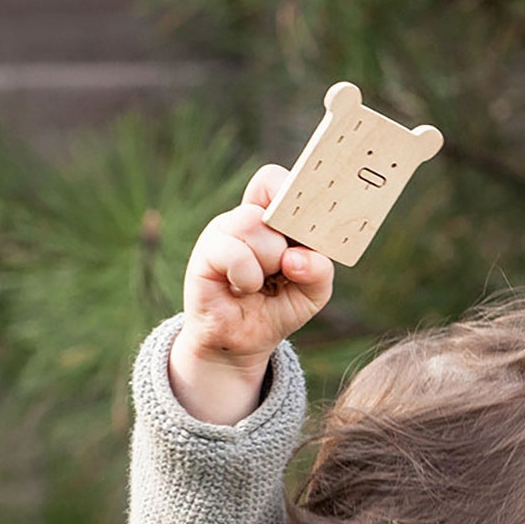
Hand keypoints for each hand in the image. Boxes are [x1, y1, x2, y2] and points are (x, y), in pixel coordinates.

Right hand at [168, 165, 335, 424]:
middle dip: (291, 240)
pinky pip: (236, 254)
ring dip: (269, 262)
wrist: (241, 342)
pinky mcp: (205, 253)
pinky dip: (248, 278)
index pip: (274, 180)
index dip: (292, 189)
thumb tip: (298, 258)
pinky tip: (243, 289)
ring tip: (261, 282)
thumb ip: (319, 270)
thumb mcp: (313, 292)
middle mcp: (245, 218)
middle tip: (284, 268)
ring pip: (255, 226)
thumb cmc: (278, 306)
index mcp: (271, 218)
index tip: (308, 217)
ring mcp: (222, 232)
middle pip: (274, 202)